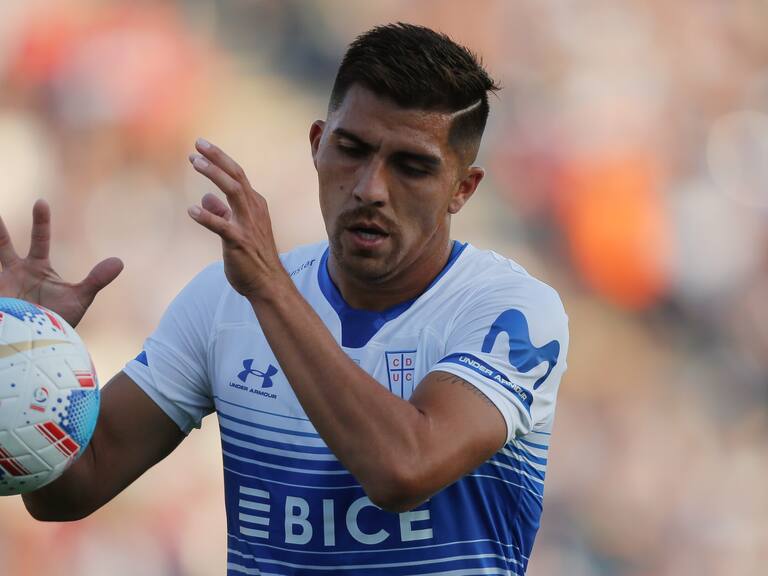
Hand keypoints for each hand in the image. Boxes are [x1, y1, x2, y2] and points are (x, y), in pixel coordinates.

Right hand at [0, 200, 122, 326]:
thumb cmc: (59, 320)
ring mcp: (3, 284)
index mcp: (36, 267)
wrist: (44, 343)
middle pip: (3, 244)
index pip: (39, 239)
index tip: (41, 201)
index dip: (41, 221)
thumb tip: (120, 261)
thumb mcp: (80, 298)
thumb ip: (96, 279)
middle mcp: (15, 272)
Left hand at [187, 138, 284, 299]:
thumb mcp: (237, 229)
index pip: (237, 176)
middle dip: (217, 158)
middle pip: (236, 176)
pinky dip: (207, 217)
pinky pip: (222, 226)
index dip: (220, 160)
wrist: (268, 284)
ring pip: (233, 191)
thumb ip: (222, 212)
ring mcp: (248, 225)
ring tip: (195, 162)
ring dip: (214, 175)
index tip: (201, 148)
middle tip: (198, 144)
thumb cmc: (253, 258)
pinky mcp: (239, 242)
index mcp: (254, 205)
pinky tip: (192, 210)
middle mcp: (253, 210)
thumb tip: (206, 197)